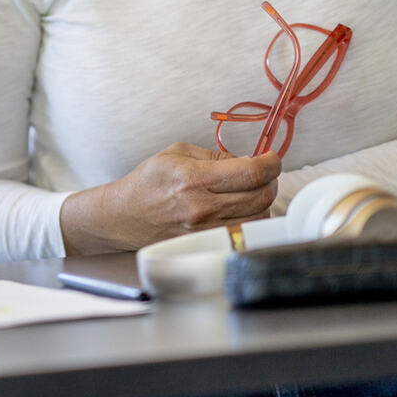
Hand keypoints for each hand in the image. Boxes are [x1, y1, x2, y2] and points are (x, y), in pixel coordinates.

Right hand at [61, 141, 280, 254]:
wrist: (125, 215)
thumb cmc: (148, 182)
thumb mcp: (176, 153)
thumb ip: (214, 155)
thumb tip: (246, 160)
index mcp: (193, 178)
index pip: (250, 173)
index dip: (270, 163)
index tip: (271, 157)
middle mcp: (202, 207)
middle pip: (261, 196)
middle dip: (270, 180)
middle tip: (263, 172)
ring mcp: (206, 229)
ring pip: (259, 217)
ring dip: (262, 200)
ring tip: (250, 190)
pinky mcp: (207, 242)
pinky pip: (245, 232)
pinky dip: (252, 218)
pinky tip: (242, 208)